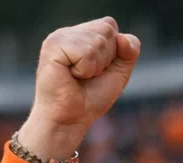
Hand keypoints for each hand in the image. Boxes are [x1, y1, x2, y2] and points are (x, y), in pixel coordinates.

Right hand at [18, 18, 139, 161]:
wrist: (71, 117)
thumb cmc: (91, 96)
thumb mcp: (119, 71)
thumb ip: (129, 51)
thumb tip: (122, 37)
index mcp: (82, 34)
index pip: (110, 25)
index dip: (115, 50)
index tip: (99, 69)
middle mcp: (69, 32)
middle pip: (107, 29)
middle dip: (106, 58)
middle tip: (89, 74)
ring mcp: (58, 37)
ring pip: (98, 41)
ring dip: (95, 66)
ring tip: (79, 76)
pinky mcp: (52, 46)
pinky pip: (86, 53)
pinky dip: (85, 70)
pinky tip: (71, 75)